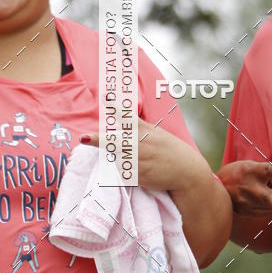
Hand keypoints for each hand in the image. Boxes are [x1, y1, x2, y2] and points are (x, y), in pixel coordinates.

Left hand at [82, 117, 203, 192]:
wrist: (187, 171)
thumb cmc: (170, 150)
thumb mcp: (156, 133)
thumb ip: (138, 130)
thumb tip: (118, 130)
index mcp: (144, 130)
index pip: (128, 116)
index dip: (115, 106)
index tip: (105, 96)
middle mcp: (140, 144)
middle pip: (113, 142)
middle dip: (96, 140)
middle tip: (83, 138)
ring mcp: (139, 161)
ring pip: (117, 161)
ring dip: (121, 162)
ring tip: (141, 162)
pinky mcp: (139, 176)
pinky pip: (124, 175)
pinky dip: (128, 174)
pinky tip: (143, 171)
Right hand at [217, 161, 271, 223]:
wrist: (216, 187)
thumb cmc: (239, 174)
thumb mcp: (252, 166)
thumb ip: (271, 173)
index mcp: (252, 171)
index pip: (268, 169)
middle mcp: (250, 187)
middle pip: (268, 197)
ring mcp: (247, 202)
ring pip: (270, 206)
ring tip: (266, 192)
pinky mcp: (246, 211)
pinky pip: (264, 211)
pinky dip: (269, 207)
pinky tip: (260, 200)